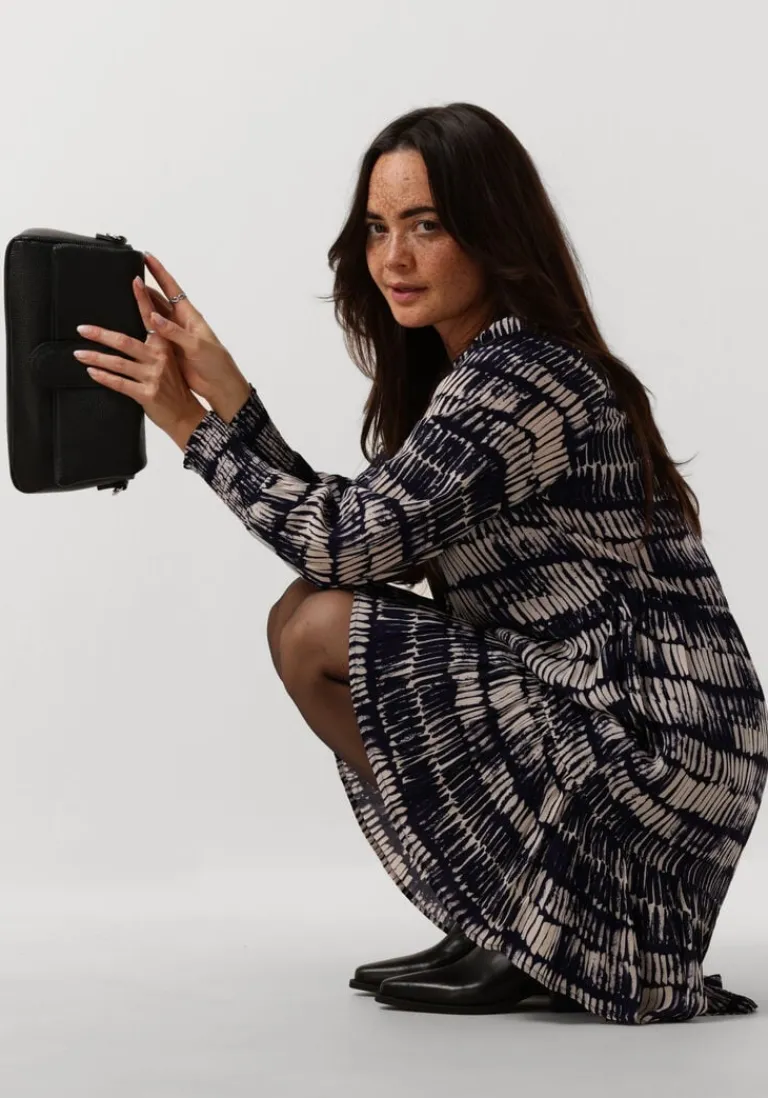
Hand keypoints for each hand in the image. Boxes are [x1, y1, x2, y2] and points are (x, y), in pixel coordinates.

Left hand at [73, 276, 205, 443]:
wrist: (186, 414)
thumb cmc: (175, 387)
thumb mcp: (168, 362)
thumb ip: (153, 347)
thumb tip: (131, 333)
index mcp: (164, 346)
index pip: (150, 318)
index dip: (142, 299)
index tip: (135, 281)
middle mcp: (159, 359)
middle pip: (125, 341)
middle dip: (100, 334)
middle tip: (82, 328)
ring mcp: (152, 377)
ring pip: (118, 363)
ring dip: (95, 357)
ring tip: (78, 353)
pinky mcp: (146, 394)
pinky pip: (119, 383)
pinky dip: (103, 377)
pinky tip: (91, 371)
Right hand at [140, 252, 248, 407]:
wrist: (219, 386)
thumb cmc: (216, 363)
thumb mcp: (197, 345)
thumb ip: (175, 332)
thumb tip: (153, 316)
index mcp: (190, 316)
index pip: (172, 288)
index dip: (159, 272)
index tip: (147, 257)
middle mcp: (180, 322)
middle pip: (159, 299)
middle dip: (145, 286)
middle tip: (128, 273)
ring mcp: (173, 336)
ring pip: (152, 315)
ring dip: (140, 305)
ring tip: (123, 293)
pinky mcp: (167, 350)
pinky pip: (150, 334)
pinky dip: (140, 327)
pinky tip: (128, 323)